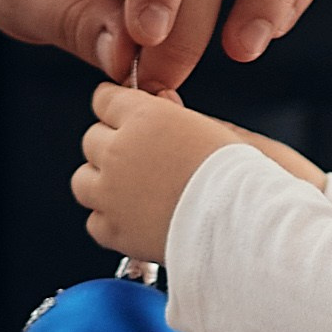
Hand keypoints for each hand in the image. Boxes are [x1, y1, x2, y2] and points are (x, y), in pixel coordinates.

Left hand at [71, 86, 322, 262]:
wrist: (248, 230)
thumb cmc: (245, 179)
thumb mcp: (215, 129)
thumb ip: (177, 117)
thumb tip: (161, 106)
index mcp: (143, 117)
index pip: (104, 99)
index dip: (120, 110)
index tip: (130, 120)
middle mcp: (119, 152)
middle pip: (92, 139)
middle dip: (113, 148)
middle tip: (145, 163)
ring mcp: (111, 194)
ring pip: (84, 181)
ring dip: (104, 184)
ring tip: (136, 194)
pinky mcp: (114, 232)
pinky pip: (95, 222)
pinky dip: (112, 222)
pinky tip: (138, 221)